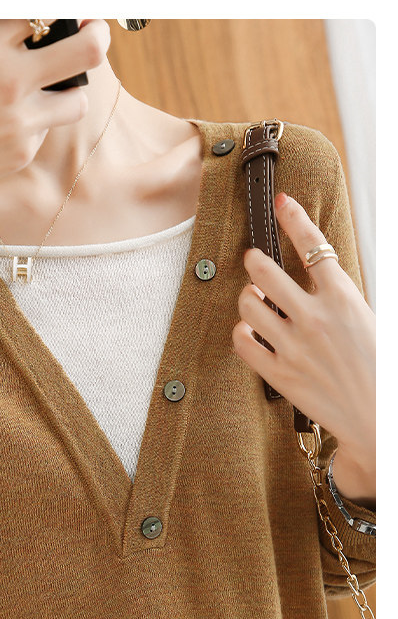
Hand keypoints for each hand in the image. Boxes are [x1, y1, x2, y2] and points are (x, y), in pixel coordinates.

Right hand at [0, 19, 110, 214]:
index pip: (46, 10)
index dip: (53, 10)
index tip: (51, 14)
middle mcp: (12, 81)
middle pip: (90, 49)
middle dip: (97, 34)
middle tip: (92, 31)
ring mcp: (21, 122)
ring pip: (77, 100)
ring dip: (70, 89)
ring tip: (52, 84)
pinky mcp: (21, 153)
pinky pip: (46, 131)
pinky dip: (36, 122)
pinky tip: (9, 120)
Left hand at [231, 191, 375, 495]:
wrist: (377, 416)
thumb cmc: (376, 367)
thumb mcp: (368, 318)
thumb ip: (339, 295)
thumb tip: (320, 271)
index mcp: (345, 299)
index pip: (314, 247)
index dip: (295, 220)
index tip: (281, 202)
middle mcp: (316, 318)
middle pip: (266, 271)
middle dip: (255, 260)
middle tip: (254, 260)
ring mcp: (295, 347)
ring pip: (248, 305)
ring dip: (246, 298)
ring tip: (254, 301)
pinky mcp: (280, 374)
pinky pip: (242, 342)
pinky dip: (241, 332)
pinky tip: (249, 331)